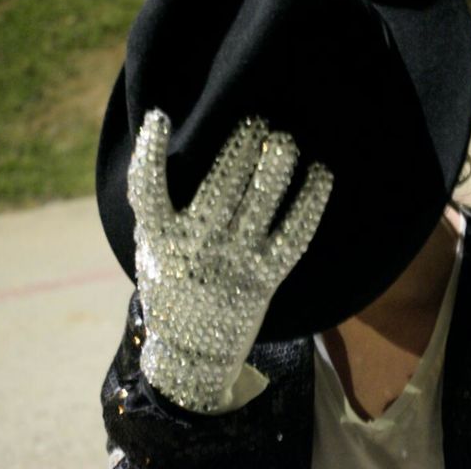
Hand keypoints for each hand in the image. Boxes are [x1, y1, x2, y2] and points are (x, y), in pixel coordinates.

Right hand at [127, 109, 332, 411]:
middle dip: (241, 144)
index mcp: (161, 239)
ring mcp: (235, 262)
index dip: (152, 149)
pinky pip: (295, 233)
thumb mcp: (151, 254)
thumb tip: (164, 158)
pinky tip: (321, 174)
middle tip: (255, 120)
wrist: (194, 354)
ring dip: (276, 163)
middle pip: (221, 184)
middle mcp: (198, 247)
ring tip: (284, 139)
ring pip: (260, 200)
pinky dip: (312, 201)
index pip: (149, 187)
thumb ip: (156, 214)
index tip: (162, 116)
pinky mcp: (267, 277)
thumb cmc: (171, 292)